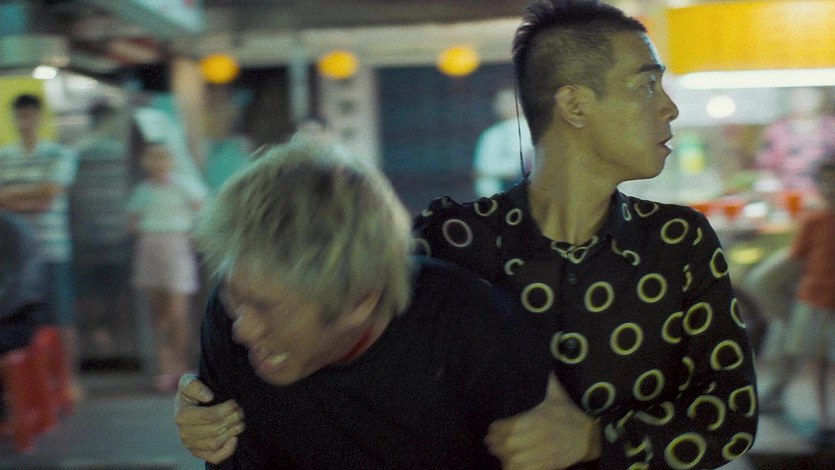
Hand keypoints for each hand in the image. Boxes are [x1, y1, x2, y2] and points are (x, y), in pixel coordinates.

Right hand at [174, 373, 244, 463]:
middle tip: (241, 411)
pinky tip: (235, 438)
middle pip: (214, 430)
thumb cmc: (193, 391)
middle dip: (232, 419)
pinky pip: (214, 457)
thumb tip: (208, 396)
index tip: (235, 402)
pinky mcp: (199, 453)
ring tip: (241, 421)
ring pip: (215, 443)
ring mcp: (191, 445)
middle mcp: (184, 433)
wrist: (192, 403)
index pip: (207, 416)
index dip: (225, 409)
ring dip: (232, 432)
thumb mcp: (189, 381)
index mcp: (181, 416)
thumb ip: (194, 385)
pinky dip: (227, 450)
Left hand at [485, 374, 600, 469]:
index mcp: (538, 418)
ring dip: (503, 456)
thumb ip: (550, 382)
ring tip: (498, 453)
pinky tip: (509, 464)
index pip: (510, 425)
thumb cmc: (573, 415)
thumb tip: (548, 366)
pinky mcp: (548, 465)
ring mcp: (543, 453)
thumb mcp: (559, 396)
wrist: (591, 437)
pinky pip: (526, 469)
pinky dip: (515, 468)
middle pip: (509, 443)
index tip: (491, 429)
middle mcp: (538, 436)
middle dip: (496, 443)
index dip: (497, 429)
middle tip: (489, 442)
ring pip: (515, 458)